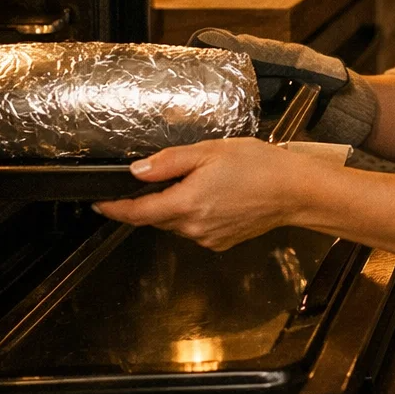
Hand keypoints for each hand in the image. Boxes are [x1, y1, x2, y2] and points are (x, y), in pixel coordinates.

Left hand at [93, 138, 326, 250]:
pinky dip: (196, 214)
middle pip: (156, 217)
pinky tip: (216, 195)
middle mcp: (192, 227)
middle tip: (164, 175)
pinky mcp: (221, 242)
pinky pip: (196, 228)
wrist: (295, 191)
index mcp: (185, 203)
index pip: (136, 212)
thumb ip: (169, 162)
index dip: (113, 207)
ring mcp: (207, 238)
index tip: (99, 202)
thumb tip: (137, 171)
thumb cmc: (259, 166)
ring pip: (176, 222)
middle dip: (151, 200)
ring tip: (199, 180)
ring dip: (176, 205)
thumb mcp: (210, 151)